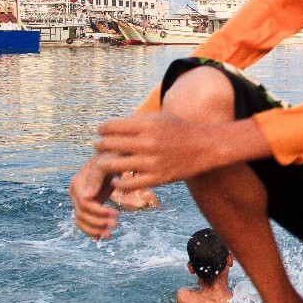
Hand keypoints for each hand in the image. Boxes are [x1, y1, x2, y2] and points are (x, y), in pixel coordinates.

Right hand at [69, 159, 119, 238]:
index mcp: (77, 183)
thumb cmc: (112, 157)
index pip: (85, 204)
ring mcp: (79, 200)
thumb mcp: (106, 163)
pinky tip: (101, 237)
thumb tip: (87, 197)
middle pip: (82, 215)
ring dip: (94, 229)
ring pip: (80, 221)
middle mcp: (75, 193)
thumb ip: (96, 177)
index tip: (116, 214)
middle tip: (115, 224)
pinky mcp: (86, 205)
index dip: (99, 212)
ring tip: (109, 234)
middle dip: (98, 222)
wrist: (114, 158)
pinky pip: (83, 222)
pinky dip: (91, 230)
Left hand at [92, 113, 267, 190]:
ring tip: (103, 163)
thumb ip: (134, 122)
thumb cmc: (177, 130)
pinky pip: (128, 184)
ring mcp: (152, 162)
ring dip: (104, 164)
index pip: (111, 127)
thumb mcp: (157, 118)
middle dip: (99, 146)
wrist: (204, 146)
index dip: (102, 130)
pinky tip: (116, 179)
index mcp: (147, 124)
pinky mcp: (158, 178)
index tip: (101, 132)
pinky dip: (118, 182)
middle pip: (109, 145)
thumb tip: (107, 128)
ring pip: (114, 166)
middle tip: (98, 146)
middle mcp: (148, 143)